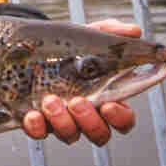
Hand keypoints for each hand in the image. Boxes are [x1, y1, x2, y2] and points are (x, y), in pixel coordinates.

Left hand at [22, 18, 139, 145]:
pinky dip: (36, 127)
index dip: (120, 118)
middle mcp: (84, 115)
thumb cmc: (68, 47)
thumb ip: (111, 33)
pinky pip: (37, 132)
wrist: (31, 45)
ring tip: (51, 100)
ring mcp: (60, 120)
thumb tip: (134, 30)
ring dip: (63, 122)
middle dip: (90, 122)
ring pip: (70, 135)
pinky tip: (32, 115)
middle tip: (79, 102)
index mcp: (105, 98)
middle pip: (99, 134)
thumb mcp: (88, 36)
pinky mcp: (35, 120)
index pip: (123, 120)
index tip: (110, 105)